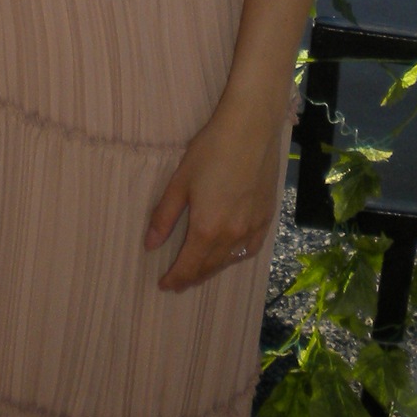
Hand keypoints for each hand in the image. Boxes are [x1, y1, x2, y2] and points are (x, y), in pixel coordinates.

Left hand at [145, 101, 282, 292]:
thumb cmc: (211, 150)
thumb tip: (150, 246)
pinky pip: (250, 250)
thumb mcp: (180, 182)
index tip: (164, 285)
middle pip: (209, 267)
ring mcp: (252, 229)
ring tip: (200, 272)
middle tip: (178, 283)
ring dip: (212, 270)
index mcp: (207, 229)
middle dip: (192, 278)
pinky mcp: (266, 219)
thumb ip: (164, 216)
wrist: (250, 130)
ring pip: (230, 261)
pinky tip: (230, 255)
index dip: (175, 278)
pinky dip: (236, 258)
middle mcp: (232, 236)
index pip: (189, 266)